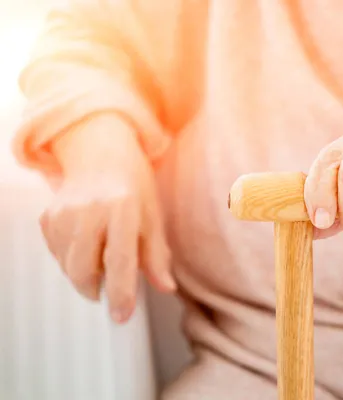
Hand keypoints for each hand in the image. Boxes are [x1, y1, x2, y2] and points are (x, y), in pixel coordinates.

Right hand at [40, 115, 175, 322]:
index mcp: (122, 208)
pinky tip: (86, 245)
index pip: (120, 260)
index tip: (121, 316)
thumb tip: (166, 287)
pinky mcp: (47, 216)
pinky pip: (56, 255)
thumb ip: (157, 255)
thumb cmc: (134, 188)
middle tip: (110, 289)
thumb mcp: (153, 217)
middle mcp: (89, 209)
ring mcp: (63, 212)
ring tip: (101, 258)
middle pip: (84, 270)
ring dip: (84, 276)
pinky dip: (71, 260)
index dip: (121, 292)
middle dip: (97, 289)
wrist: (101, 155)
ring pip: (67, 266)